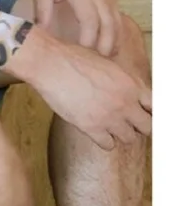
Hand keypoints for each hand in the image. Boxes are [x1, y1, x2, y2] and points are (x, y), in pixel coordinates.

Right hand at [7, 28, 150, 149]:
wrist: (50, 65)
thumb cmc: (74, 59)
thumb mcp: (107, 64)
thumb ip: (122, 81)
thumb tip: (128, 91)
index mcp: (130, 85)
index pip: (154, 107)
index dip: (146, 111)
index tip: (138, 113)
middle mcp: (124, 102)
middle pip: (147, 127)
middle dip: (137, 125)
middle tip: (126, 123)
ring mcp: (109, 116)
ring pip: (129, 138)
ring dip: (120, 133)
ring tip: (109, 127)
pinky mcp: (91, 127)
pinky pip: (108, 145)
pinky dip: (104, 140)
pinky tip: (96, 130)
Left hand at [35, 0, 122, 56]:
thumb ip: (42, 10)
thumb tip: (40, 33)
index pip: (90, 20)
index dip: (88, 39)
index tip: (82, 54)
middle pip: (108, 24)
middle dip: (105, 45)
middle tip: (98, 65)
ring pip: (116, 21)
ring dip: (113, 40)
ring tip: (106, 60)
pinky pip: (116, 16)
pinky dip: (115, 31)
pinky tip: (110, 44)